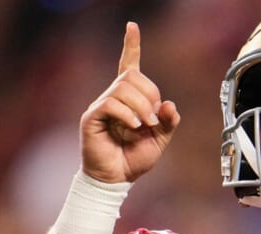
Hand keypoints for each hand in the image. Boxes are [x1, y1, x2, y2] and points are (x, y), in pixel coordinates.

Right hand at [79, 22, 180, 182]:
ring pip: (122, 88)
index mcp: (129, 99)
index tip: (132, 26)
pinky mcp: (92, 118)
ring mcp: (100, 106)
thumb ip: (168, 121)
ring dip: (140, 107)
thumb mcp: (160, 139)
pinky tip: (133, 127)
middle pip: (131, 76)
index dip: (131, 45)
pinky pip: (110, 104)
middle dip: (149, 95)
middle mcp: (113, 98)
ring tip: (144, 126)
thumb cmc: (133, 159)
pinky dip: (127, 114)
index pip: (129, 65)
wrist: (117, 180)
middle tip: (153, 120)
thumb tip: (169, 103)